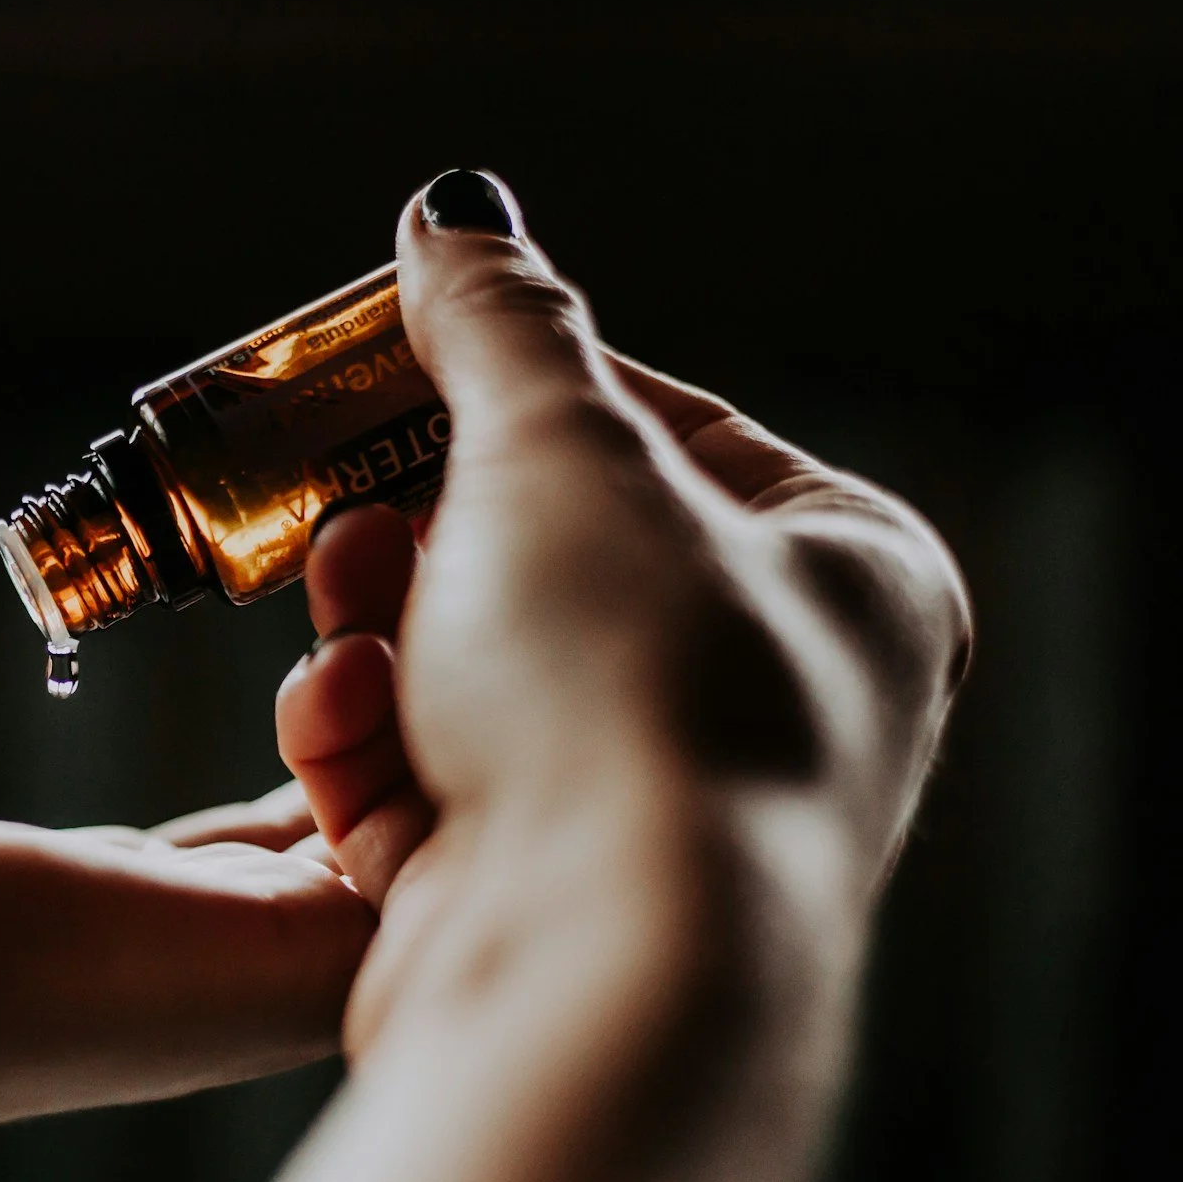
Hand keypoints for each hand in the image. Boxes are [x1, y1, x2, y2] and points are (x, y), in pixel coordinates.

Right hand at [183, 170, 969, 1181]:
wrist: (597, 970)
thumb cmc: (630, 691)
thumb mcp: (557, 449)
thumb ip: (499, 324)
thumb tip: (456, 212)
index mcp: (847, 575)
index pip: (670, 428)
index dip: (516, 385)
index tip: (396, 356)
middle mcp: (772, 704)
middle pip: (551, 563)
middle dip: (422, 530)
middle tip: (346, 501)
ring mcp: (650, 816)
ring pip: (472, 679)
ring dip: (380, 636)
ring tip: (340, 613)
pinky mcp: (539, 904)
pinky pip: (431, 791)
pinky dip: (366, 751)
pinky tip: (335, 722)